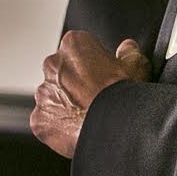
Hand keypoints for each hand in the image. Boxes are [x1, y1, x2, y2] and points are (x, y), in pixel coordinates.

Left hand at [31, 32, 151, 157]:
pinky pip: (48, 120)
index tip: (103, 77)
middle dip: (75, 83)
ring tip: (88, 116)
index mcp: (73, 45)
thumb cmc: (122, 95)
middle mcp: (53, 64)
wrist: (114, 128)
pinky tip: (78, 130)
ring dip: (66, 104)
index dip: (93, 65)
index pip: (80, 50)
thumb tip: (128, 47)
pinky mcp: (40, 118)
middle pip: (62, 72)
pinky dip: (60, 126)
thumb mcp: (136, 66)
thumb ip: (130, 52)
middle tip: (95, 98)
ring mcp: (44, 92)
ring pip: (54, 96)